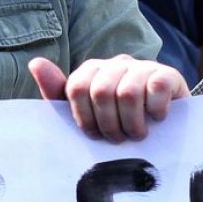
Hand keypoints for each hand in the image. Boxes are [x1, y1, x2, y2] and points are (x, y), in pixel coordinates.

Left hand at [28, 54, 188, 142]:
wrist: (165, 127)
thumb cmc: (118, 121)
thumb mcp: (85, 113)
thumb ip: (57, 92)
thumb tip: (35, 63)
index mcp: (92, 71)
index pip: (76, 88)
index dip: (84, 119)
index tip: (95, 135)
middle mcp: (115, 64)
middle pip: (100, 92)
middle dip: (109, 125)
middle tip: (119, 138)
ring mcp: (142, 67)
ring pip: (127, 93)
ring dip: (132, 124)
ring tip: (137, 134)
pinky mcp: (167, 74)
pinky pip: (156, 89)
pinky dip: (155, 112)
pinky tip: (157, 119)